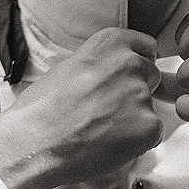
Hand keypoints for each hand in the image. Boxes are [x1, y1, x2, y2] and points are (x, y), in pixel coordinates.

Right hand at [0, 28, 162, 188]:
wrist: (35, 141)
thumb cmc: (41, 109)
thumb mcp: (68, 67)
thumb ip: (98, 65)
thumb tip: (107, 74)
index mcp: (110, 43)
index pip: (146, 47)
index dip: (138, 66)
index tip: (129, 78)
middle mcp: (130, 63)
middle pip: (152, 76)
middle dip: (137, 92)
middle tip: (110, 111)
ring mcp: (141, 94)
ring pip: (151, 108)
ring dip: (135, 119)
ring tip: (103, 131)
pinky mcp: (148, 125)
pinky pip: (153, 134)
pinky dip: (138, 143)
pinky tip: (110, 145)